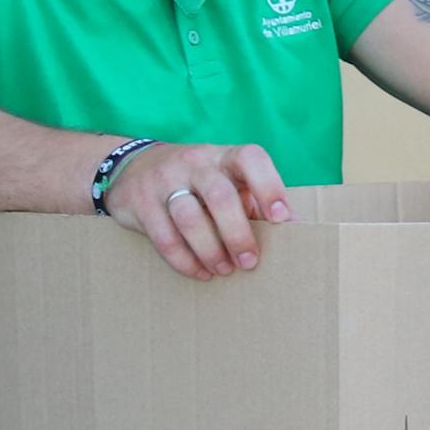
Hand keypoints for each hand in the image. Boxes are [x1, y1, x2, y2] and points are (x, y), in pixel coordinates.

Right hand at [103, 140, 289, 279]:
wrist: (132, 167)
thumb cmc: (198, 182)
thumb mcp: (226, 181)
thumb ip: (256, 201)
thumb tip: (297, 231)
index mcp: (224, 156)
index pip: (250, 158)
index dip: (268, 186)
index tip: (280, 218)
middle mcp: (195, 163)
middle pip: (220, 196)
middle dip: (238, 234)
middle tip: (249, 262)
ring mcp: (165, 180)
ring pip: (189, 218)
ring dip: (210, 251)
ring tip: (224, 269)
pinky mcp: (141, 202)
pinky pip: (164, 237)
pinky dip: (184, 261)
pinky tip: (200, 272)